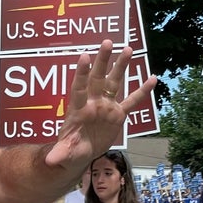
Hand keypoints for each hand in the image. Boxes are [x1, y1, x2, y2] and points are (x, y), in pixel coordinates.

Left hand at [43, 40, 156, 172]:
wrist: (80, 154)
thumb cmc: (69, 152)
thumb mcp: (65, 154)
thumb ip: (60, 153)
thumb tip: (50, 161)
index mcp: (78, 109)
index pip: (79, 88)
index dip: (81, 73)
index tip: (84, 56)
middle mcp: (93, 103)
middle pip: (97, 78)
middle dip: (102, 61)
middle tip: (107, 42)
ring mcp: (106, 106)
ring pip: (114, 83)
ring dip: (121, 67)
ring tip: (128, 49)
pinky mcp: (118, 114)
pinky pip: (131, 101)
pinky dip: (141, 91)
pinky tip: (152, 78)